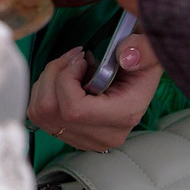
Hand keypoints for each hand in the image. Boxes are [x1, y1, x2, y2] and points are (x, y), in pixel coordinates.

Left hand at [27, 35, 162, 152]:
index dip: (67, 79)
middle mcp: (103, 135)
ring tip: (68, 67)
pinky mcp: (72, 137)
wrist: (140, 78)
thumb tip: (124, 57)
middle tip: (74, 58)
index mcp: (124, 115)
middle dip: (54, 73)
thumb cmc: (141, 62)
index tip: (81, 59)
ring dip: (47, 80)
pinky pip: (38, 114)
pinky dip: (44, 90)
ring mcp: (86, 140)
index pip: (75, 109)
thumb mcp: (151, 49)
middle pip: (51, 109)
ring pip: (40, 112)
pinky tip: (63, 80)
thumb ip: (143, 50)